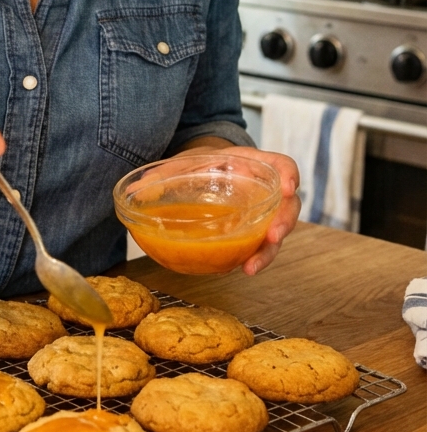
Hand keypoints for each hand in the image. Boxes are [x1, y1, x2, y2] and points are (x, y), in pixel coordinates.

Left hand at [176, 139, 300, 275]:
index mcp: (252, 164)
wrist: (201, 172)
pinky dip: (253, 258)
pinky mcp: (251, 231)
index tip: (289, 188)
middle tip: (273, 237)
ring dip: (267, 251)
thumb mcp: (184, 163)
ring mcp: (260, 213)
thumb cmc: (199, 165)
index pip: (282, 165)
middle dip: (284, 222)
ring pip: (275, 232)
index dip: (290, 175)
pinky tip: (239, 268)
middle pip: (287, 206)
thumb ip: (164, 174)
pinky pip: (259, 245)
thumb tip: (141, 189)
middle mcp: (263, 190)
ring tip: (252, 266)